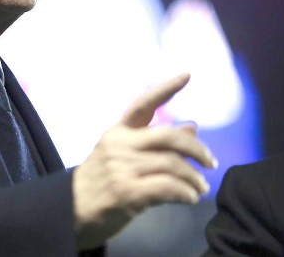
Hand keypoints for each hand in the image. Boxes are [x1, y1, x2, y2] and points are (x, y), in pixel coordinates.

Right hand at [72, 73, 217, 249]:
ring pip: (172, 164)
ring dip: (194, 178)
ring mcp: (123, 168)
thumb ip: (156, 142)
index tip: (187, 75)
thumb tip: (193, 127)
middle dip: (197, 149)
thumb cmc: (101, 179)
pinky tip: (189, 198)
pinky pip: (167, 188)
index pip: (143, 104)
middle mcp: (120, 145)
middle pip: (168, 136)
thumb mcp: (123, 154)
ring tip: (200, 188)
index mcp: (118, 131)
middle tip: (211, 162)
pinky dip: (185, 193)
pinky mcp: (128, 192)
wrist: (72, 209)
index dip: (166, 89)